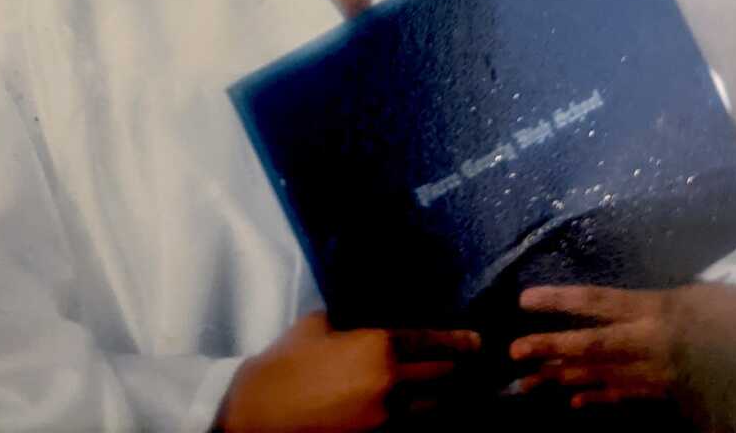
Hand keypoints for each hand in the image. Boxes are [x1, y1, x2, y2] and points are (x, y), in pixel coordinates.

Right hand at [216, 310, 482, 431]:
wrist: (258, 411)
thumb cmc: (287, 360)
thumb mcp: (322, 323)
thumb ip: (355, 320)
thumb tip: (377, 314)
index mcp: (378, 347)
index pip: (434, 342)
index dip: (460, 342)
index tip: (477, 342)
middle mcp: (391, 386)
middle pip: (443, 378)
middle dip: (460, 369)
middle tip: (473, 363)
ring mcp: (386, 422)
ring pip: (434, 410)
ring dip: (447, 398)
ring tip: (456, 389)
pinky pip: (413, 430)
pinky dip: (423, 418)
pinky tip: (424, 411)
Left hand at [509, 281, 735, 422]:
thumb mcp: (701, 294)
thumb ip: (662, 300)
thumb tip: (629, 303)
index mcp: (657, 308)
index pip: (598, 302)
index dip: (560, 301)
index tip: (525, 299)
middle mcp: (651, 343)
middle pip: (591, 346)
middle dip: (550, 348)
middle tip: (513, 351)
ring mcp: (658, 376)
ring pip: (602, 376)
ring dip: (562, 378)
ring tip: (527, 381)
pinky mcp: (667, 399)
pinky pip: (626, 400)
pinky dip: (598, 400)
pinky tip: (573, 403)